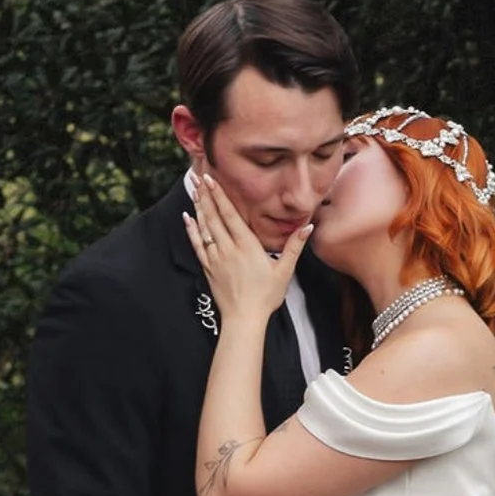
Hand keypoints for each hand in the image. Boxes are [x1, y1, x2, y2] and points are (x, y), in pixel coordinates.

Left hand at [186, 166, 305, 332]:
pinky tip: (187, 218)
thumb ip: (294, 246)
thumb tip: (307, 226)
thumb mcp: (285, 270)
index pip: (230, 215)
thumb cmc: (266, 296)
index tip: (212, 180)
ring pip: (204, 228)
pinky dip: (192, 230)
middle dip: (207, 195)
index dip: (220, 196)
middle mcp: (228, 249)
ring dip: (199, 207)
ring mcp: (216, 258)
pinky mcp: (208, 268)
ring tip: (194, 189)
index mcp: (247, 246)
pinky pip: (197, 244)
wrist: (244, 319)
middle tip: (199, 176)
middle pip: (215, 217)